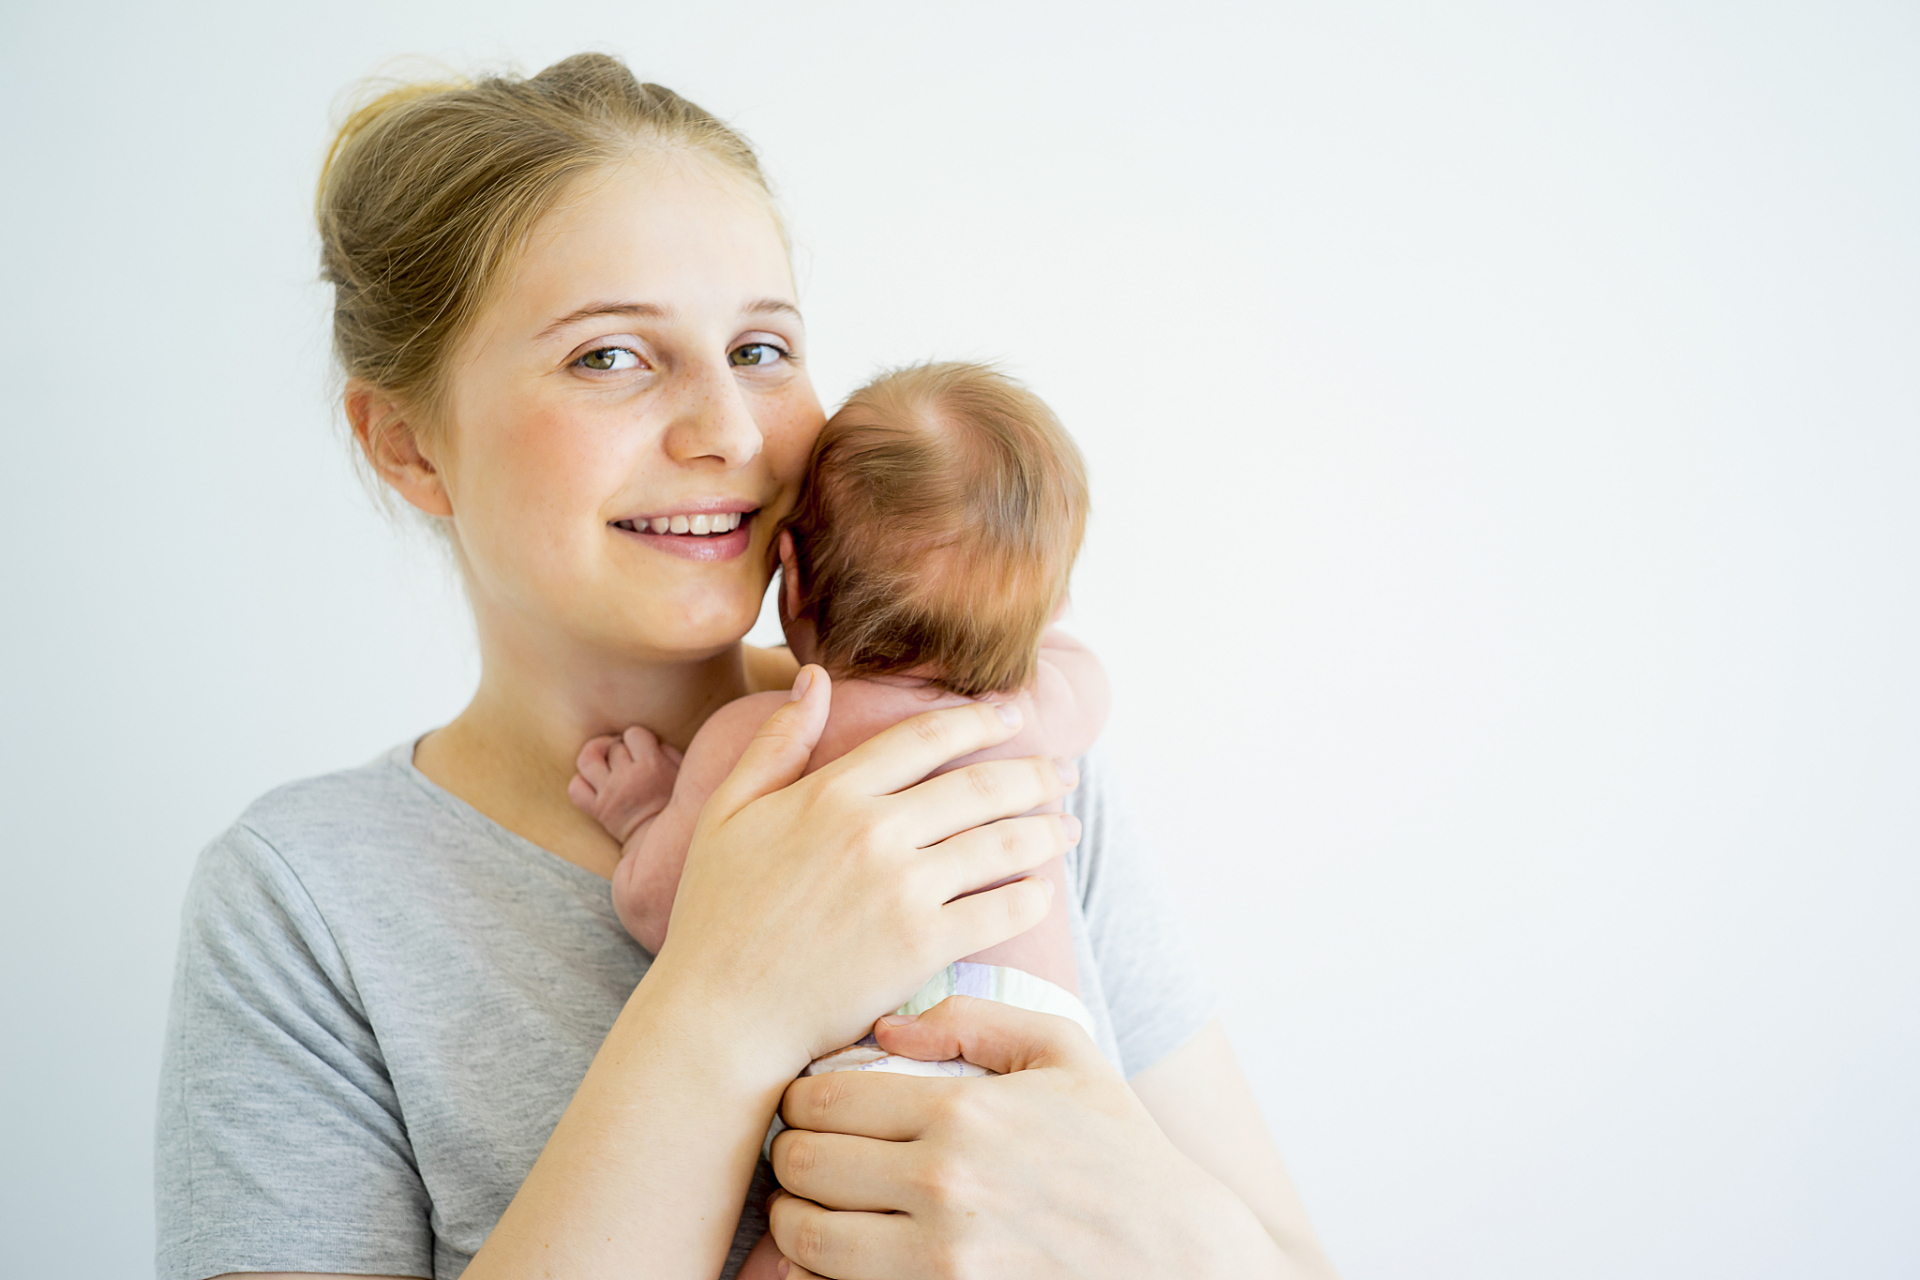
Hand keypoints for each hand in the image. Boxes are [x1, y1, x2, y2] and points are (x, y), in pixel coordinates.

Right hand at [646, 667, 1083, 1069]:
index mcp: (832, 793)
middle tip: (1062, 772)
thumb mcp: (727, 814)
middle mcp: (875, 831)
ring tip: (1068, 827)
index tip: (1012, 715)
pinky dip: (1031, 897)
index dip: (979, 720)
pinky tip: (1042, 891)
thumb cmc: (717, 915)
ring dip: (1047, 831)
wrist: (721, 1016)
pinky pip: (1000, 911)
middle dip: (1033, 774)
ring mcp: (904, 889)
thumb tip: (816, 678)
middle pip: (979, 786)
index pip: (927, 736)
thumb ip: (777, 744)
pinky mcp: (924, 946)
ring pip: (1001, 843)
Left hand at [767, 997, 1289, 1279]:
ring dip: (798, 1220)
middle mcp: (942, 1184)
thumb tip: (886, 1028)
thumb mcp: (1066, 1056)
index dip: (802, 1099)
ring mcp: (939, 1260)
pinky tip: (847, 1255)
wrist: (1182, 1257)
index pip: (822, 1098)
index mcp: (964, 1111)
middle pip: (800, 1166)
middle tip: (811, 1154)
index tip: (814, 1105)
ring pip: (803, 1239)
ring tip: (822, 1207)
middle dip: (793, 1156)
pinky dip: (822, 1276)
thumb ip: (972, 1023)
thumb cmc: (1122, 1152)